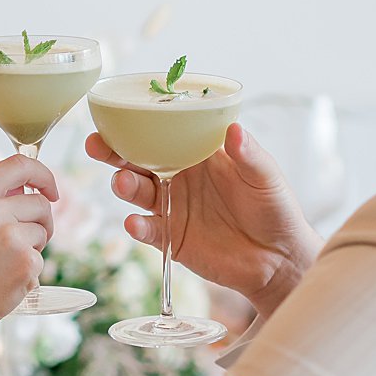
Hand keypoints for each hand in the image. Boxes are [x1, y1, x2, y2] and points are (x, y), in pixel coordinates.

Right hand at [0, 153, 56, 344]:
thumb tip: (22, 188)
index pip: (19, 164)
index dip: (42, 174)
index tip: (49, 188)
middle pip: (39, 202)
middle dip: (40, 221)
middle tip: (24, 241)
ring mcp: (10, 235)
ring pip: (42, 231)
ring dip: (33, 247)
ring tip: (4, 264)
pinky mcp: (25, 262)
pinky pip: (40, 260)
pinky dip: (29, 273)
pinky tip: (4, 282)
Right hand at [86, 123, 320, 318]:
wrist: (278, 259)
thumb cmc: (275, 209)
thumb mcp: (266, 177)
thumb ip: (249, 155)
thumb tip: (234, 129)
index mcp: (198, 154)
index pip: (163, 133)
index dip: (139, 124)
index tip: (118, 116)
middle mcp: (180, 176)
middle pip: (138, 159)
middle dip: (114, 151)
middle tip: (98, 145)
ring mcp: (172, 207)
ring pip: (138, 192)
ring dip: (125, 185)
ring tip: (124, 183)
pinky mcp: (170, 238)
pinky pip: (147, 230)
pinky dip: (137, 227)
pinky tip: (134, 223)